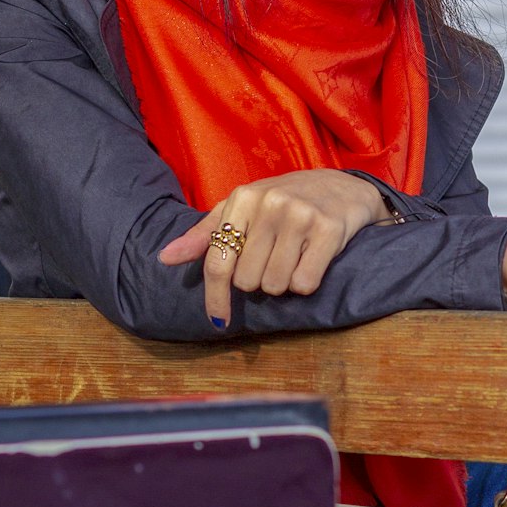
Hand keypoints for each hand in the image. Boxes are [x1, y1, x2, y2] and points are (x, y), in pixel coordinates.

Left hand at [158, 170, 388, 327]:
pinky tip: (313, 261)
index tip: (218, 321)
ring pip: (276, 285)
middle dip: (259, 281)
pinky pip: (305, 283)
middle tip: (274, 260)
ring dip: (283, 283)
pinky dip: (306, 283)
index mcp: (242, 198)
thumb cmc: (284, 201)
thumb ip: (204, 234)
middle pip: (248, 281)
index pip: (218, 261)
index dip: (215, 298)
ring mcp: (300, 215)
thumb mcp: (242, 209)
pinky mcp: (329, 229)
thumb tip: (165, 258)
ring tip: (294, 258)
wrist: (342, 186)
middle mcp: (270, 203)